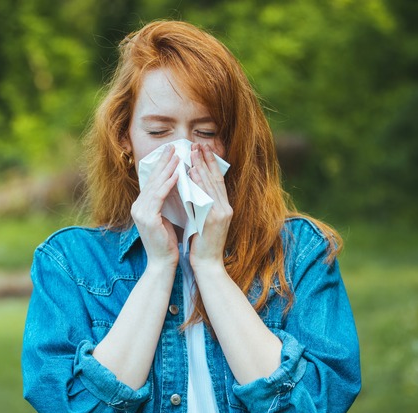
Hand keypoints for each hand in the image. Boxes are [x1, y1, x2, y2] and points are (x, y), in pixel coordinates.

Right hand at [131, 144, 180, 269]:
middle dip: (163, 162)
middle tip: (173, 146)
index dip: (161, 166)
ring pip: (155, 185)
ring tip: (177, 155)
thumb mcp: (167, 217)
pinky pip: (159, 196)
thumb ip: (168, 202)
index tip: (171, 152)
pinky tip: (177, 174)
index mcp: (141, 206)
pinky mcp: (147, 217)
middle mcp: (138, 206)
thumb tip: (178, 184)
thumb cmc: (169, 242)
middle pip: (152, 179)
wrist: (163, 263)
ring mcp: (140, 212)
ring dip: (167, 169)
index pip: (152, 181)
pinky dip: (168, 184)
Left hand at [188, 143, 231, 270]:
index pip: (218, 181)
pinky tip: (192, 172)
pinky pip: (206, 196)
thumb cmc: (202, 244)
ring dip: (202, 166)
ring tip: (194, 152)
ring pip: (212, 184)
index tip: (203, 149)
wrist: (207, 264)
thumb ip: (201, 205)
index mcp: (224, 208)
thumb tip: (192, 187)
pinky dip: (199, 183)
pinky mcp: (214, 219)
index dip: (211, 164)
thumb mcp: (204, 221)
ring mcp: (221, 213)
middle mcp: (225, 208)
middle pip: (216, 179)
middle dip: (207, 160)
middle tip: (198, 143)